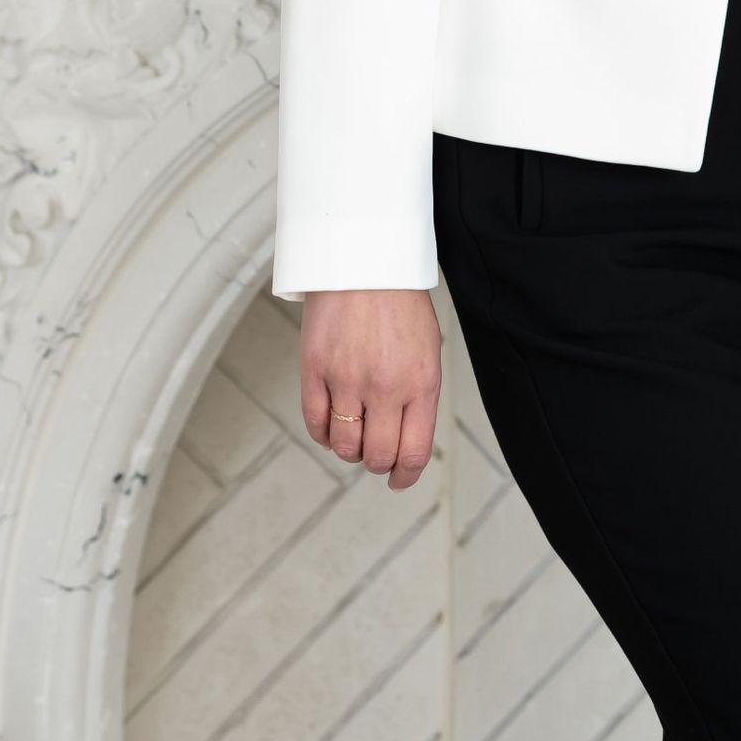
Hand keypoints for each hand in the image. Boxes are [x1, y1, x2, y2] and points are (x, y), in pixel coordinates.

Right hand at [298, 287, 441, 488]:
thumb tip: (405, 441)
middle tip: (375, 454)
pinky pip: (315, 422)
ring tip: (353, 433)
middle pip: (378, 456)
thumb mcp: (426, 350)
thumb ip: (418, 396)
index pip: (414, 452)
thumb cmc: (399, 305)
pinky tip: (330, 424)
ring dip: (348, 449)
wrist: (364, 260)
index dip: (405, 475)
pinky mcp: (314, 369)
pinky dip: (322, 433)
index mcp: (421, 382)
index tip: (399, 480)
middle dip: (377, 463)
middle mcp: (386, 386)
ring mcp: (347, 378)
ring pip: (344, 445)